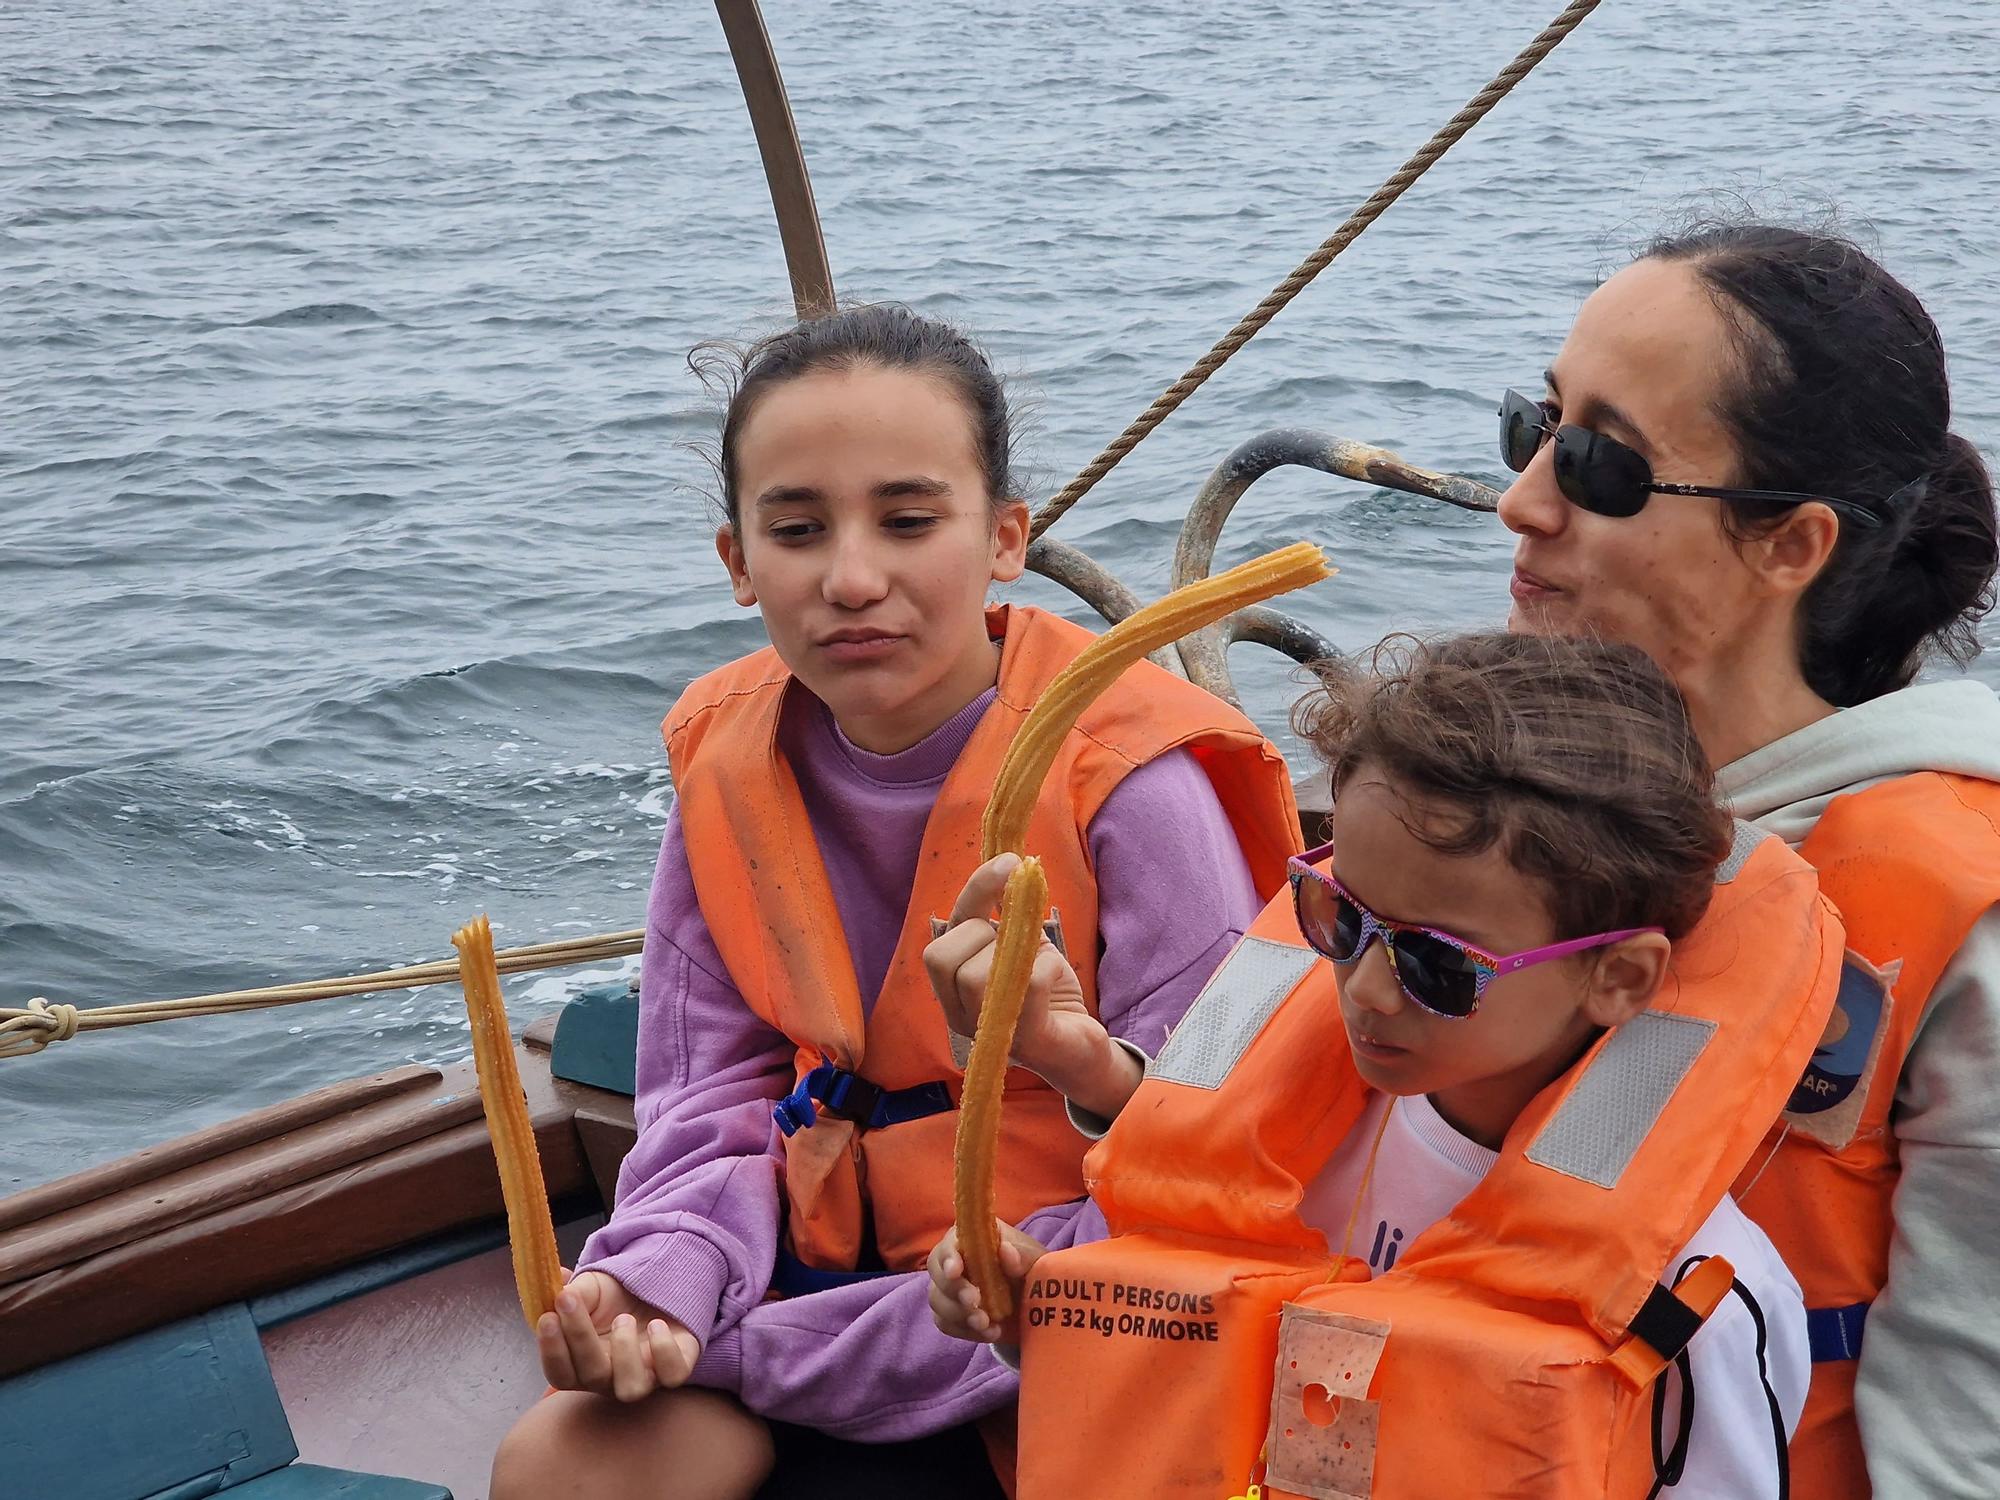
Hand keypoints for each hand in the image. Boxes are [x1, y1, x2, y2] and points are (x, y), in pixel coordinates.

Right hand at [534, 1268, 701, 1401]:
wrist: (653, 1290)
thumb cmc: (614, 1299)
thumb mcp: (588, 1289)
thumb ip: (570, 1292)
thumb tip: (557, 1284)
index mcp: (582, 1365)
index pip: (560, 1374)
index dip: (551, 1351)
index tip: (547, 1317)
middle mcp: (611, 1378)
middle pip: (591, 1377)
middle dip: (579, 1337)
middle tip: (571, 1300)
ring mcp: (644, 1376)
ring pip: (630, 1389)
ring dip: (624, 1353)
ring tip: (624, 1318)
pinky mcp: (675, 1367)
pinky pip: (673, 1376)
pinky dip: (664, 1351)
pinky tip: (657, 1324)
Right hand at [925, 854, 1112, 1098]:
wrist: (1083, 1045)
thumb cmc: (1048, 992)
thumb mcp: (1019, 945)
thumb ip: (1004, 915)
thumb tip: (1008, 863)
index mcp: (952, 990)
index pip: (938, 940)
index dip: (973, 894)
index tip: (1010, 864)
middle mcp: (959, 1015)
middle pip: (941, 956)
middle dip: (984, 931)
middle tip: (1018, 939)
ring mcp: (988, 1032)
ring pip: (976, 975)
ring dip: (1016, 951)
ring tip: (1036, 961)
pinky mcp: (1027, 1040)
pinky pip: (1026, 984)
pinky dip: (1048, 966)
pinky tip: (1056, 976)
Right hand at [926, 1221, 1045, 1344]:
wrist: (1037, 1309)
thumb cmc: (1035, 1275)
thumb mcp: (1038, 1263)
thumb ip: (1024, 1256)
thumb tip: (1006, 1251)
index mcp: (976, 1238)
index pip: (950, 1240)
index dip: (948, 1255)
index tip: (956, 1271)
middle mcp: (957, 1258)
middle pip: (936, 1269)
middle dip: (953, 1289)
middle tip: (974, 1302)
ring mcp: (951, 1287)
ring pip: (937, 1298)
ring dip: (958, 1313)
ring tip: (986, 1323)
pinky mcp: (952, 1313)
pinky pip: (945, 1322)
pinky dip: (964, 1330)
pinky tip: (988, 1332)